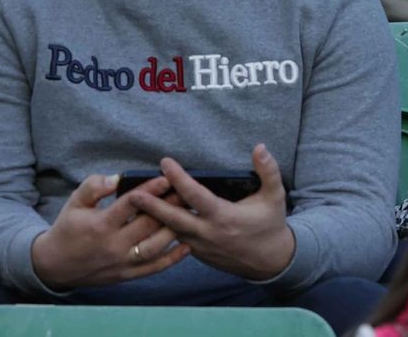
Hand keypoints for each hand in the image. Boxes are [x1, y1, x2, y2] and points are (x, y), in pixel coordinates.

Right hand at [30, 173, 189, 289]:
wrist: (53, 265)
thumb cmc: (68, 228)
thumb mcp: (74, 203)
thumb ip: (94, 187)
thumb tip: (116, 177)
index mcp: (100, 225)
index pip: (131, 204)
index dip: (150, 190)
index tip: (167, 178)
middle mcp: (113, 245)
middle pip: (148, 224)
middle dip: (169, 206)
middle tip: (186, 192)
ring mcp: (121, 262)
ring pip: (155, 247)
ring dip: (174, 230)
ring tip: (189, 214)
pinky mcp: (126, 275)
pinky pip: (153, 268)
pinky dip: (172, 258)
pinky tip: (187, 245)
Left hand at [125, 144, 295, 281]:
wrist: (269, 260)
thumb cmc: (271, 224)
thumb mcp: (275, 195)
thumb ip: (268, 170)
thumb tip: (260, 147)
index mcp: (223, 216)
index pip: (194, 195)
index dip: (178, 178)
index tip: (165, 162)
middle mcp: (207, 233)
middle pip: (172, 218)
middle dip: (151, 205)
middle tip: (132, 193)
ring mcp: (199, 246)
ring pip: (170, 232)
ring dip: (153, 219)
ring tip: (135, 206)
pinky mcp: (197, 254)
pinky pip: (175, 240)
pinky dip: (163, 229)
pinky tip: (150, 219)